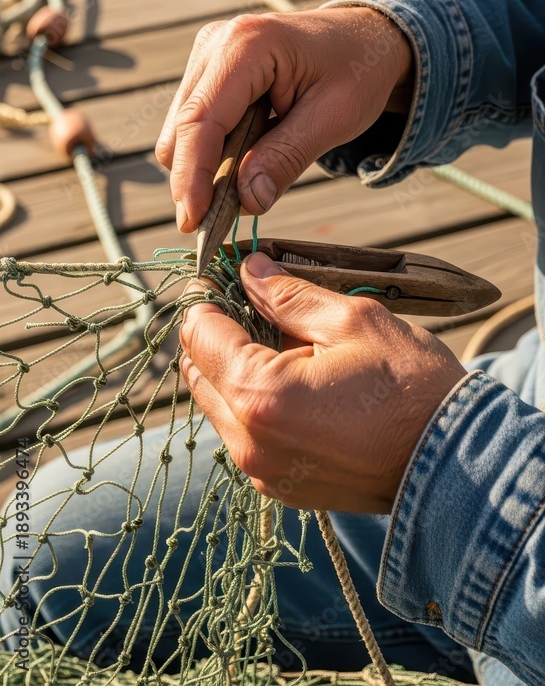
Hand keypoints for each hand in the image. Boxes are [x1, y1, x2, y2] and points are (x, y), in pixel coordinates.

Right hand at [156, 7, 413, 231]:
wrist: (365, 37)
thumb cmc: (358, 70)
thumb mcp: (335, 118)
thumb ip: (287, 158)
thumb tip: (245, 202)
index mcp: (248, 45)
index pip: (202, 120)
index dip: (193, 176)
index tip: (193, 223)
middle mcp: (217, 41)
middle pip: (182, 128)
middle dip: (195, 179)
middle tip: (223, 222)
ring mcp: (208, 52)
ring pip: (181, 130)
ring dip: (205, 167)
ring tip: (248, 183)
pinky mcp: (208, 67)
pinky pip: (194, 123)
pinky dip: (213, 152)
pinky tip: (247, 158)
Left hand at [180, 252, 465, 512]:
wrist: (456, 462)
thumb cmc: (411, 387)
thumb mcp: (352, 320)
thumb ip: (289, 296)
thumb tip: (250, 270)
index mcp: (261, 394)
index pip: (199, 336)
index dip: (208, 299)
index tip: (225, 278)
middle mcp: (249, 441)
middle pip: (199, 373)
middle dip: (217, 335)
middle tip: (254, 307)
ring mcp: (262, 470)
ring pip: (218, 405)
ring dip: (233, 371)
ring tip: (280, 345)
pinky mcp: (278, 487)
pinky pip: (242, 435)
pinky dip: (252, 405)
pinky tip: (292, 383)